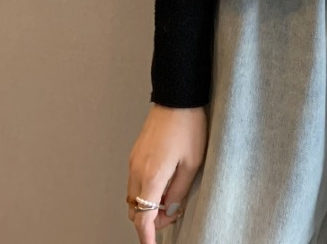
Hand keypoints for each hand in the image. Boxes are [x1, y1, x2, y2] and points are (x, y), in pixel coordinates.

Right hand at [127, 104, 207, 243]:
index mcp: (151, 176)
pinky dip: (145, 190)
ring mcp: (133, 161)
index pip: (143, 218)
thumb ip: (179, 191)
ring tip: (171, 196)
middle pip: (135, 210)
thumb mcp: (193, 162)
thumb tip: (170, 209)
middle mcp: (136, 171)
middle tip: (173, 213)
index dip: (148, 236)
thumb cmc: (188, 125)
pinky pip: (135, 181)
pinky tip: (163, 182)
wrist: (177, 97)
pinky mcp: (135, 154)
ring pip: (133, 196)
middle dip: (151, 219)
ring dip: (147, 204)